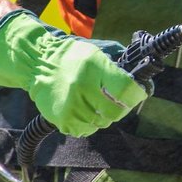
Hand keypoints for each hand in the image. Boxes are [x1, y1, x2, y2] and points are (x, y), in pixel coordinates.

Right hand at [0, 9, 146, 137]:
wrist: (38, 63)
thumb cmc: (74, 56)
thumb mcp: (98, 51)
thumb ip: (120, 63)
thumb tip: (142, 74)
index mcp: (95, 68)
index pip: (126, 89)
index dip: (137, 94)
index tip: (139, 93)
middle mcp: (82, 88)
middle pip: (115, 112)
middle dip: (122, 108)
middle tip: (119, 102)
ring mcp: (70, 105)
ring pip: (101, 123)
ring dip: (104, 116)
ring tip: (98, 104)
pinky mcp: (61, 118)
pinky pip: (84, 130)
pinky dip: (89, 124)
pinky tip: (85, 111)